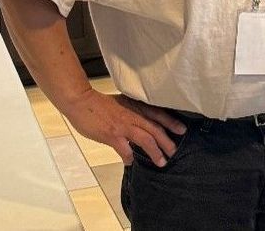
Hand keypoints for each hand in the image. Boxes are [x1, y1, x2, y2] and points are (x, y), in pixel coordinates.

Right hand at [60, 88, 186, 165]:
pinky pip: (124, 149)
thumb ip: (133, 112)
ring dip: (155, 152)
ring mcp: (123, 126)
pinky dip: (129, 156)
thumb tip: (141, 124)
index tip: (182, 130)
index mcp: (137, 107)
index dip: (171, 122)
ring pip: (146, 139)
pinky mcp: (111, 135)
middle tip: (175, 152)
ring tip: (161, 162)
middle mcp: (133, 116)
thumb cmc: (100, 104)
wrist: (82, 102)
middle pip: (156, 129)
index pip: (159, 114)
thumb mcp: (122, 103)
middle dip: (167, 141)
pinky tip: (130, 162)